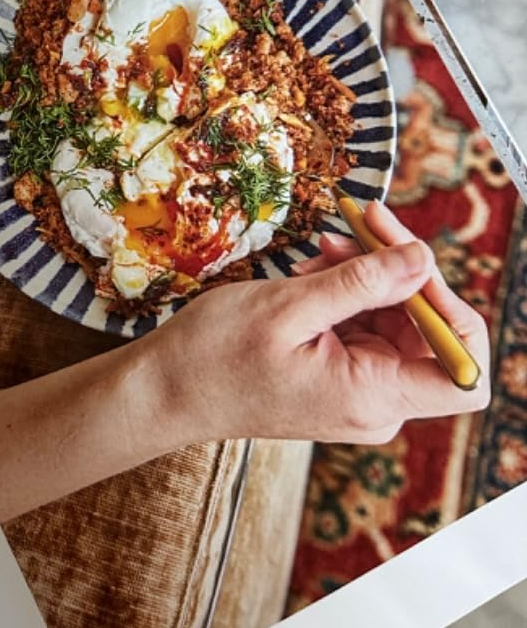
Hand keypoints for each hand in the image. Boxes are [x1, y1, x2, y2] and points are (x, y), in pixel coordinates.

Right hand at [0, 202, 488, 523]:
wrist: (163, 393)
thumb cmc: (213, 358)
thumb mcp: (288, 308)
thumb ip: (362, 284)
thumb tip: (424, 258)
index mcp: (373, 397)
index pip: (465, 372)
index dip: (454, 312)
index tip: (413, 263)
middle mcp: (376, 405)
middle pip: (430, 335)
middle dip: (401, 275)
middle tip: (363, 222)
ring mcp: (358, 394)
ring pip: (395, 326)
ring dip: (367, 279)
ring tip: (324, 248)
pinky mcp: (338, 381)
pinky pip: (364, 332)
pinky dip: (346, 296)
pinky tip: (313, 271)